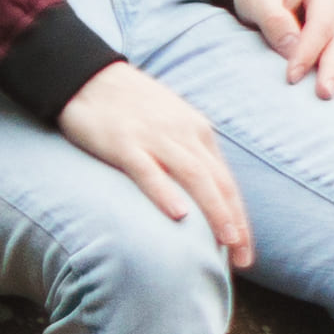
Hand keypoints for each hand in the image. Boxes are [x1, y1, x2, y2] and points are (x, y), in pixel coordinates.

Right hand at [56, 58, 257, 269]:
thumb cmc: (129, 105)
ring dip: (214, 211)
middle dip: (235, 222)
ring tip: (226, 241)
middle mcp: (183, 134)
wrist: (87, 75)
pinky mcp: (124, 142)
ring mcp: (155, 137)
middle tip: (243, 258)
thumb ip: (185, 154)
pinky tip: (178, 214)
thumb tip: (198, 195)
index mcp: (197, 132)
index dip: (239, 216)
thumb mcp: (169, 125)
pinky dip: (165, 192)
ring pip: (194, 177)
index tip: (245, 250)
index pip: (226, 181)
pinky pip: (148, 170)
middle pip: (217, 183)